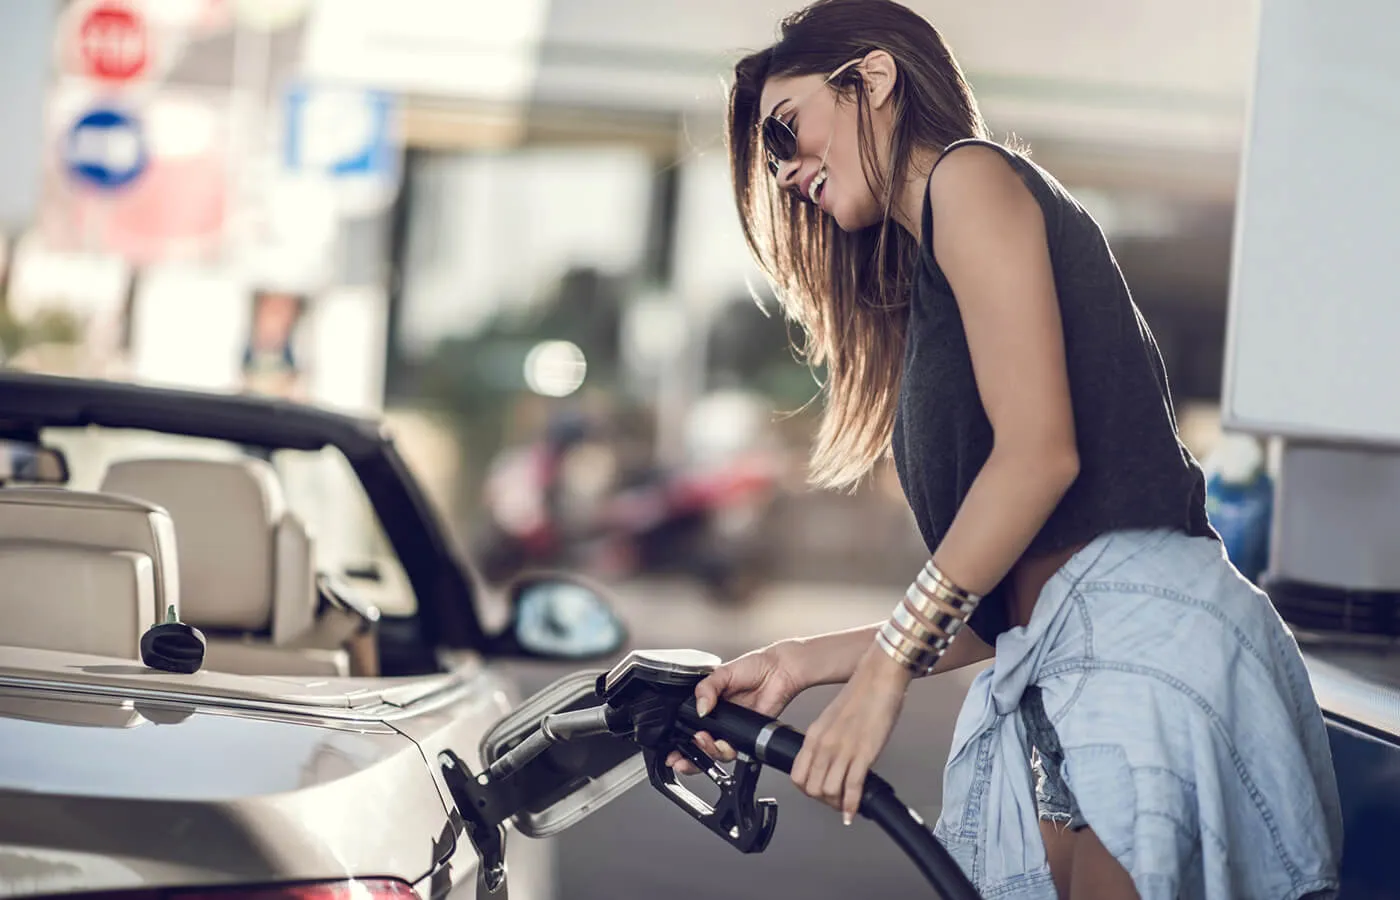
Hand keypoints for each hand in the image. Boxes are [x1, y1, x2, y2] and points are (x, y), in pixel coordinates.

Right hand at [665, 642, 805, 774]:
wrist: (780, 671)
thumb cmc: (755, 666)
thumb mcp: (723, 672)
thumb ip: (707, 688)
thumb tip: (699, 708)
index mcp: (708, 704)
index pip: (687, 725)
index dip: (678, 740)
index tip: (670, 749)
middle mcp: (718, 719)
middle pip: (698, 746)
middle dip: (688, 755)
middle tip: (681, 755)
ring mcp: (731, 729)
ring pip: (714, 752)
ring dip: (706, 751)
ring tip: (704, 739)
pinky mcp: (746, 736)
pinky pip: (733, 751)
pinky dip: (726, 751)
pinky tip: (723, 743)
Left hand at [791, 643, 911, 823]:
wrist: (879, 679)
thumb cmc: (861, 696)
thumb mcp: (832, 719)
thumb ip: (826, 741)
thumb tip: (828, 762)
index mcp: (814, 735)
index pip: (797, 774)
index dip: (806, 790)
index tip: (817, 793)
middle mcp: (825, 745)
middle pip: (811, 788)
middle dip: (822, 801)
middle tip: (834, 802)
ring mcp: (844, 750)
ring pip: (829, 792)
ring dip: (837, 804)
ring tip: (845, 805)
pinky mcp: (864, 754)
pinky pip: (853, 788)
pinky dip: (852, 806)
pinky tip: (853, 812)